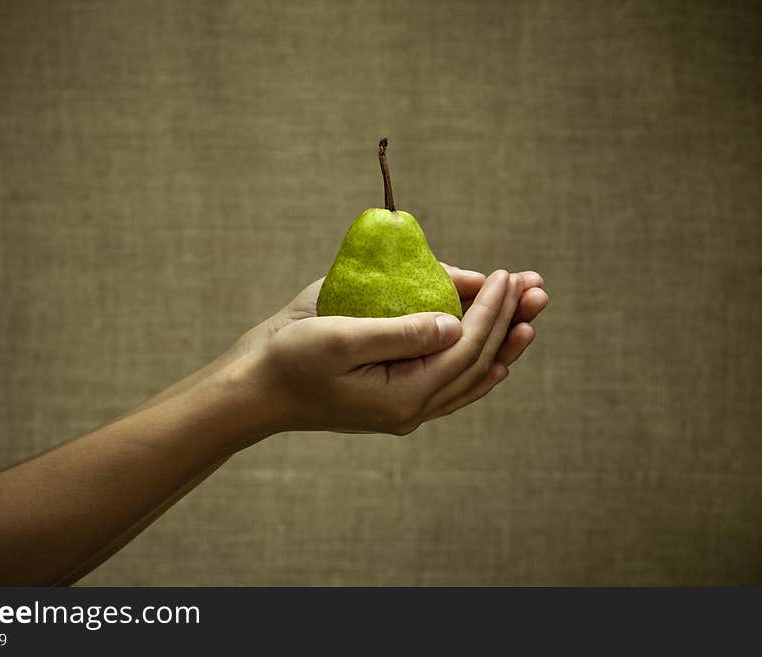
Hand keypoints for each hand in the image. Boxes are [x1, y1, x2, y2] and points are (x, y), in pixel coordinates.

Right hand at [255, 270, 544, 434]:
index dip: (491, 310)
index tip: (508, 275)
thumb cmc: (288, 357)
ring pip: (468, 374)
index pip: (465, 348)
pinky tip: (498, 357)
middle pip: (477, 362)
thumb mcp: (340, 337)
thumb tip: (456, 322)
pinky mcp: (394, 397)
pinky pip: (449, 383)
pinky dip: (476, 365)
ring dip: (501, 342)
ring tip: (530, 313)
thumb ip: (400, 332)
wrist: (255, 389)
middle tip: (538, 287)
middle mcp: (412, 407)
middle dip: (508, 321)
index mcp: (403, 396)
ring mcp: (404, 406)